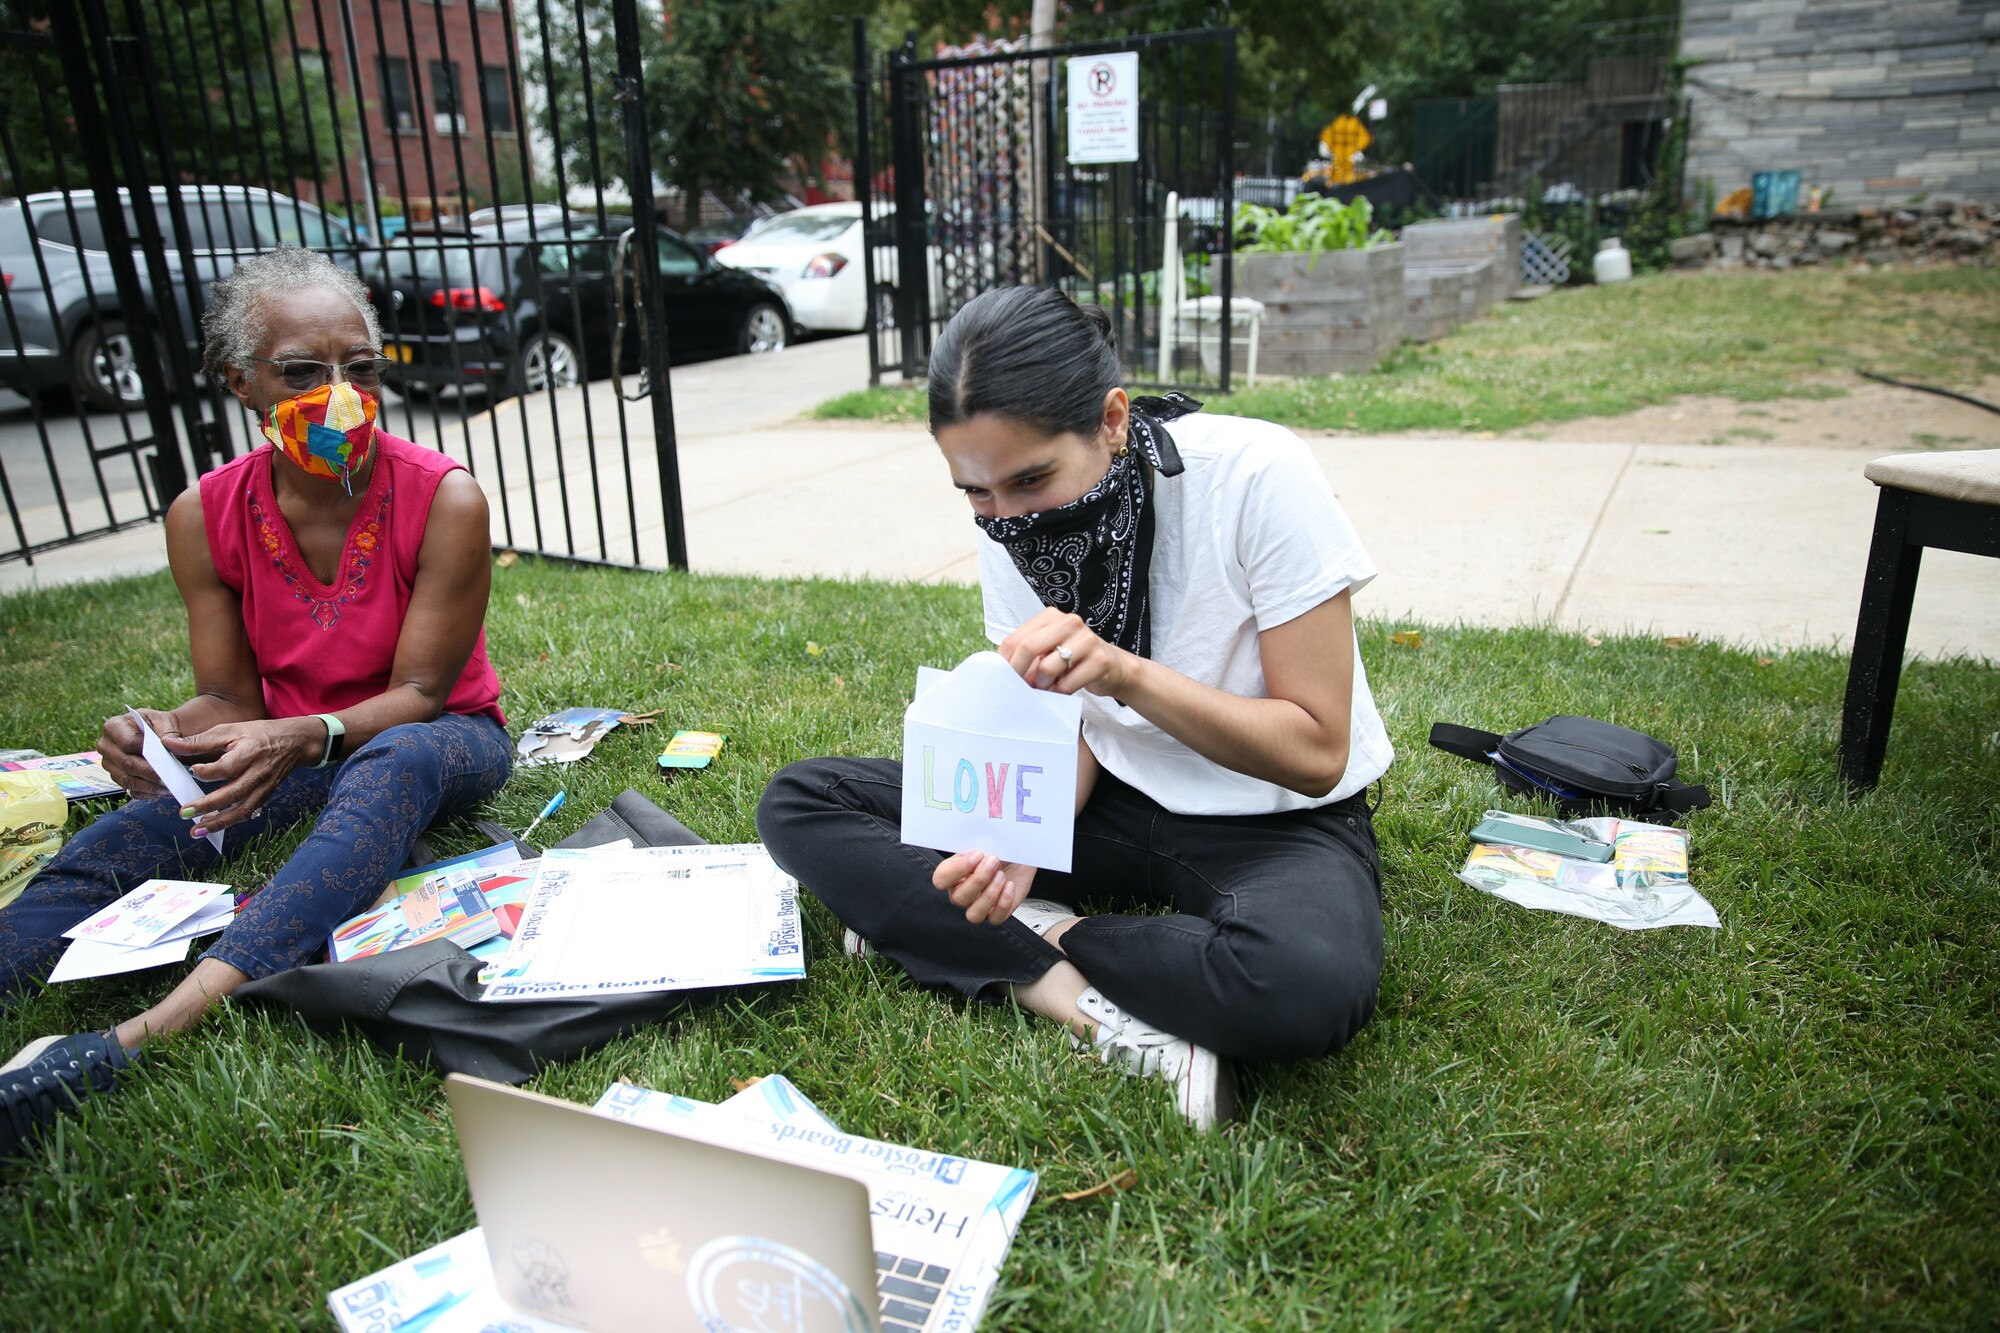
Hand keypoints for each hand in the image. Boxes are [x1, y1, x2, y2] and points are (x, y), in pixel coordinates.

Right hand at [96, 707, 181, 798]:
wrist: (157, 734)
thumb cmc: (159, 726)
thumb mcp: (164, 722)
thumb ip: (167, 732)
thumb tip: (168, 743)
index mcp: (114, 726)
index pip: (128, 743)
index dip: (146, 752)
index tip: (164, 759)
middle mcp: (106, 746)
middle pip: (126, 764)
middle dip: (149, 773)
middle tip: (168, 779)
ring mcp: (109, 763)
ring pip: (126, 780)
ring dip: (148, 786)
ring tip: (167, 788)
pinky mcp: (116, 777)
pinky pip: (129, 789)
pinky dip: (146, 792)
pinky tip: (160, 792)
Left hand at [162, 718, 317, 836]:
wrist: (293, 743)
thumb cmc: (257, 734)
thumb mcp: (229, 730)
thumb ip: (198, 741)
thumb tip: (167, 744)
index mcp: (249, 752)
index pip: (227, 766)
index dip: (207, 771)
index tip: (191, 771)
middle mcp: (258, 773)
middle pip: (233, 792)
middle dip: (208, 805)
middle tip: (184, 813)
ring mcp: (263, 787)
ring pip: (242, 809)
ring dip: (219, 822)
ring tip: (196, 831)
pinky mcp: (264, 796)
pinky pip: (247, 812)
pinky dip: (230, 821)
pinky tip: (211, 826)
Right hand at [932, 851, 1038, 925]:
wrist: (1020, 856)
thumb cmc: (1000, 850)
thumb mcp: (986, 842)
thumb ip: (976, 844)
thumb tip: (978, 848)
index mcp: (953, 874)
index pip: (941, 880)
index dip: (958, 870)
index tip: (977, 855)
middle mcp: (962, 893)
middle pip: (958, 898)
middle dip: (979, 879)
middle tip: (994, 861)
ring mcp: (978, 906)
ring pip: (973, 915)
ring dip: (990, 894)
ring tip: (1001, 876)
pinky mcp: (996, 913)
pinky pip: (995, 919)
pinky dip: (1004, 902)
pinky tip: (1010, 886)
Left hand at [997, 608, 1132, 696]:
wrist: (1114, 668)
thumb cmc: (1075, 660)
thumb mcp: (1049, 650)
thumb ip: (1027, 655)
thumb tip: (1002, 672)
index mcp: (1051, 616)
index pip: (1015, 639)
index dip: (1005, 663)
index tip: (1004, 678)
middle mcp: (1069, 622)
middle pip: (1028, 648)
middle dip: (1019, 673)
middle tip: (1020, 687)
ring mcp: (1086, 639)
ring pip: (1047, 667)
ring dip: (1042, 684)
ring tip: (1047, 687)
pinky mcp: (1099, 659)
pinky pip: (1067, 683)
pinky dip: (1060, 692)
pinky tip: (1063, 690)